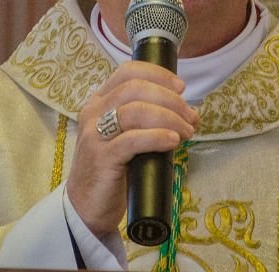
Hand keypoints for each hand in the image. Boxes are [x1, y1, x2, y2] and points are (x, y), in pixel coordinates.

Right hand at [66, 61, 199, 236]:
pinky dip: (157, 136)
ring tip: (187, 131)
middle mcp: (93, 113)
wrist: (87, 206)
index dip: (158, 75)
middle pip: (135, 89)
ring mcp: (94, 135)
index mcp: (99, 102)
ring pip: (135, 111)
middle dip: (170, 99)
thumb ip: (146, 119)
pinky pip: (132, 140)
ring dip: (169, 118)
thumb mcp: (126, 135)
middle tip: (191, 116)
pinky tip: (172, 141)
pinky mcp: (101, 158)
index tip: (181, 88)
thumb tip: (187, 111)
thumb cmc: (112, 169)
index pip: (127, 72)